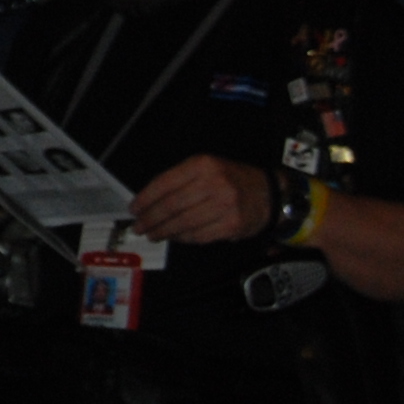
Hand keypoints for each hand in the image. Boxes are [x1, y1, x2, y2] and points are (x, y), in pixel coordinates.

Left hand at [126, 153, 273, 246]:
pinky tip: (175, 237)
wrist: (269, 194)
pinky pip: (199, 235)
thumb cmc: (232, 179)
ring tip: (153, 234)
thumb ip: (181, 180)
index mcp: (203, 165)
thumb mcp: (207, 167)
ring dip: (164, 231)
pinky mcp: (232, 226)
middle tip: (139, 227)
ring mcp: (225, 206)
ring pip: (184, 223)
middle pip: (172, 206)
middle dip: (151, 219)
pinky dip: (183, 238)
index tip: (134, 209)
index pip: (165, 183)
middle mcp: (214, 183)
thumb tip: (149, 201)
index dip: (146, 199)